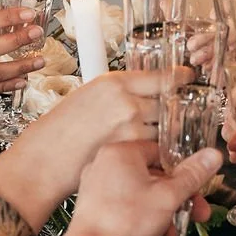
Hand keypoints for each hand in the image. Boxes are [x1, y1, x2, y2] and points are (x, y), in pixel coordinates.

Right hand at [0, 68, 187, 227]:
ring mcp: (131, 129)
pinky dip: (159, 151)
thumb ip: (119, 92)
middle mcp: (127, 103)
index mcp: (115, 83)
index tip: (190, 78)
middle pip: (170, 103)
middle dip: (177, 109)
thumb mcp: (89, 96)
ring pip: (166, 129)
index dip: (181, 79)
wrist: (45, 158)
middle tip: (183, 111)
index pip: (163, 77)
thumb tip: (146, 90)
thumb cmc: (62, 128)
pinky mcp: (131, 152)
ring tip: (165, 137)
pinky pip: (156, 149)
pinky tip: (153, 153)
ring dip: (169, 133)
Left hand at [47, 140, 223, 235]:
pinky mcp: (99, 214)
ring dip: (163, 227)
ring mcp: (100, 192)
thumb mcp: (169, 197)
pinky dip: (143, 232)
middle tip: (197, 218)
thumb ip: (193, 176)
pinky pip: (129, 216)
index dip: (184, 173)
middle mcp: (107, 168)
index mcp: (121, 154)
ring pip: (145, 204)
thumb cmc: (124, 222)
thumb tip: (212, 155)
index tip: (198, 188)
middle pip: (156, 182)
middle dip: (177, 207)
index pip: (161, 153)